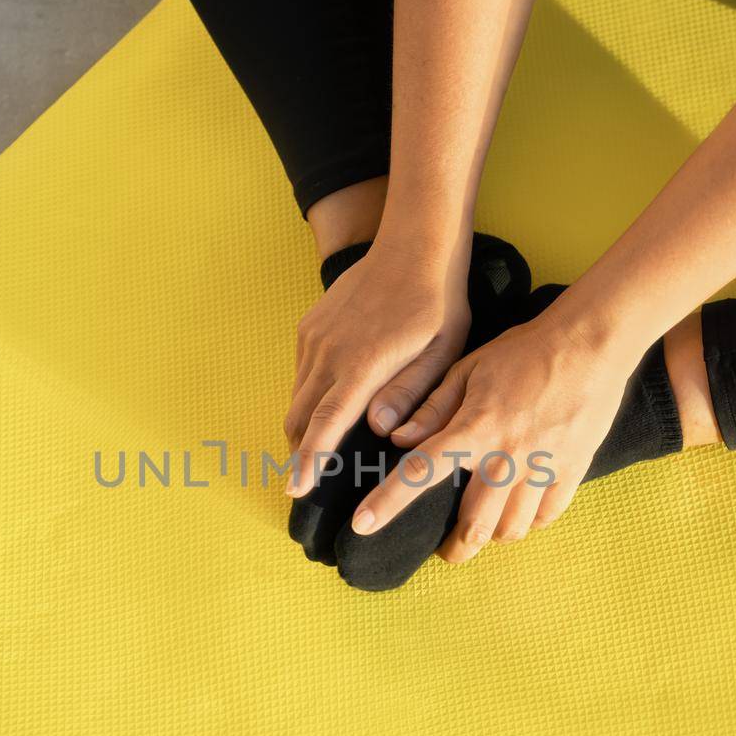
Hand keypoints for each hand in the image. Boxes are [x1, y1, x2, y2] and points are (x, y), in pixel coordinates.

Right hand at [285, 237, 471, 495]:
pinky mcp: (310, 325)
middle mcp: (329, 352)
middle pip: (299, 417)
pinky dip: (306, 396)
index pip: (325, 424)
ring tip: (313, 451)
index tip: (296, 489)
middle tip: (307, 482)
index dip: (309, 461)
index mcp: (362, 365)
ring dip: (301, 426)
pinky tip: (325, 406)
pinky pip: (299, 372)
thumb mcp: (439, 353)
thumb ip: (409, 393)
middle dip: (299, 453)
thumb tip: (379, 429)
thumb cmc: (437, 304)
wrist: (414, 246)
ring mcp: (315, 337)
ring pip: (296, 396)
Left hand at [350, 303, 645, 561]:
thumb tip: (397, 438)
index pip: (422, 472)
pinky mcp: (573, 470)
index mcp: (474, 427)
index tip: (361, 526)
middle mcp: (507, 455)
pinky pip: (545, 516)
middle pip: (475, 525)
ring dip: (492, 535)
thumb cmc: (523, 352)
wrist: (590, 344)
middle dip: (456, 548)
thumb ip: (432, 407)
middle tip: (446, 549)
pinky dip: (528, 522)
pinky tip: (519, 511)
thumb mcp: (468, 369)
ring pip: (511, 529)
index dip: (387, 502)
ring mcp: (543, 467)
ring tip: (484, 527)